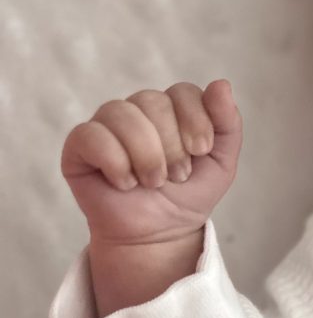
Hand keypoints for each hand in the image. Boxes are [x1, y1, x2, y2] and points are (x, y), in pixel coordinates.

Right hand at [60, 79, 242, 246]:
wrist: (160, 234)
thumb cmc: (188, 195)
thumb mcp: (221, 162)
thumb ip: (227, 123)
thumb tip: (222, 83)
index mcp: (171, 109)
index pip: (183, 91)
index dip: (195, 120)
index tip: (200, 151)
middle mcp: (137, 110)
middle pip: (153, 101)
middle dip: (172, 146)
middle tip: (176, 175)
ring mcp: (106, 125)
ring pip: (122, 114)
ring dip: (146, 156)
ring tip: (153, 183)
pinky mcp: (80, 146)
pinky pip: (92, 135)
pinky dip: (116, 163)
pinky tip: (125, 184)